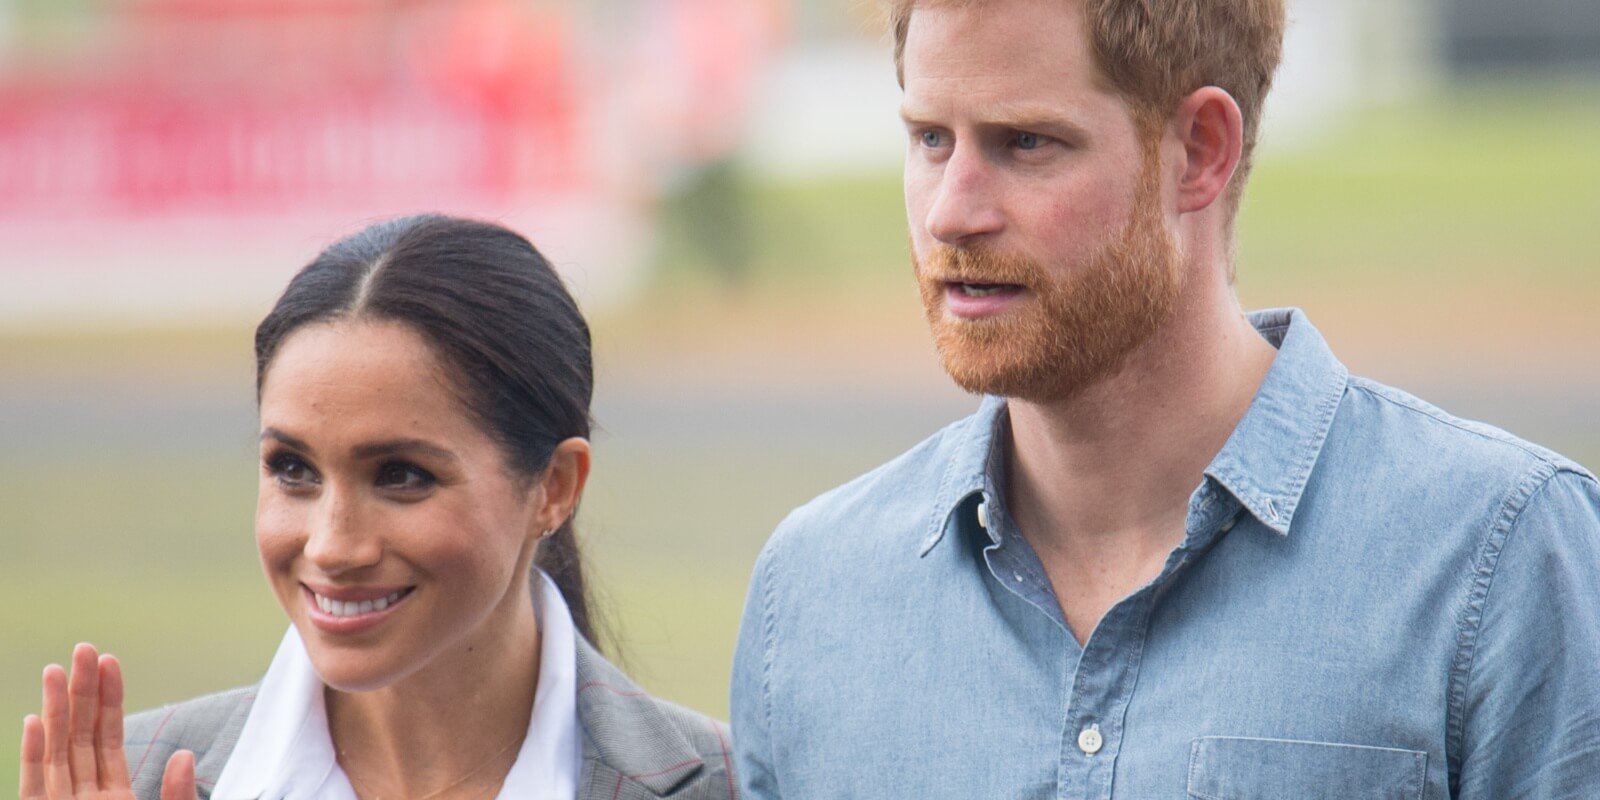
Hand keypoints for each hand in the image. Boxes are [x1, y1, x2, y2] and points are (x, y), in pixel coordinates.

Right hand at [19, 643, 196, 799]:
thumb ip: (178, 794)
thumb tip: (185, 755)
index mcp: (117, 796)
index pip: (110, 737)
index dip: (110, 698)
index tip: (109, 661)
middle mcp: (86, 798)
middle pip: (81, 736)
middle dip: (81, 692)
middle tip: (84, 648)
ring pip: (56, 753)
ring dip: (55, 711)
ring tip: (53, 670)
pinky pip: (34, 786)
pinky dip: (33, 755)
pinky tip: (33, 720)